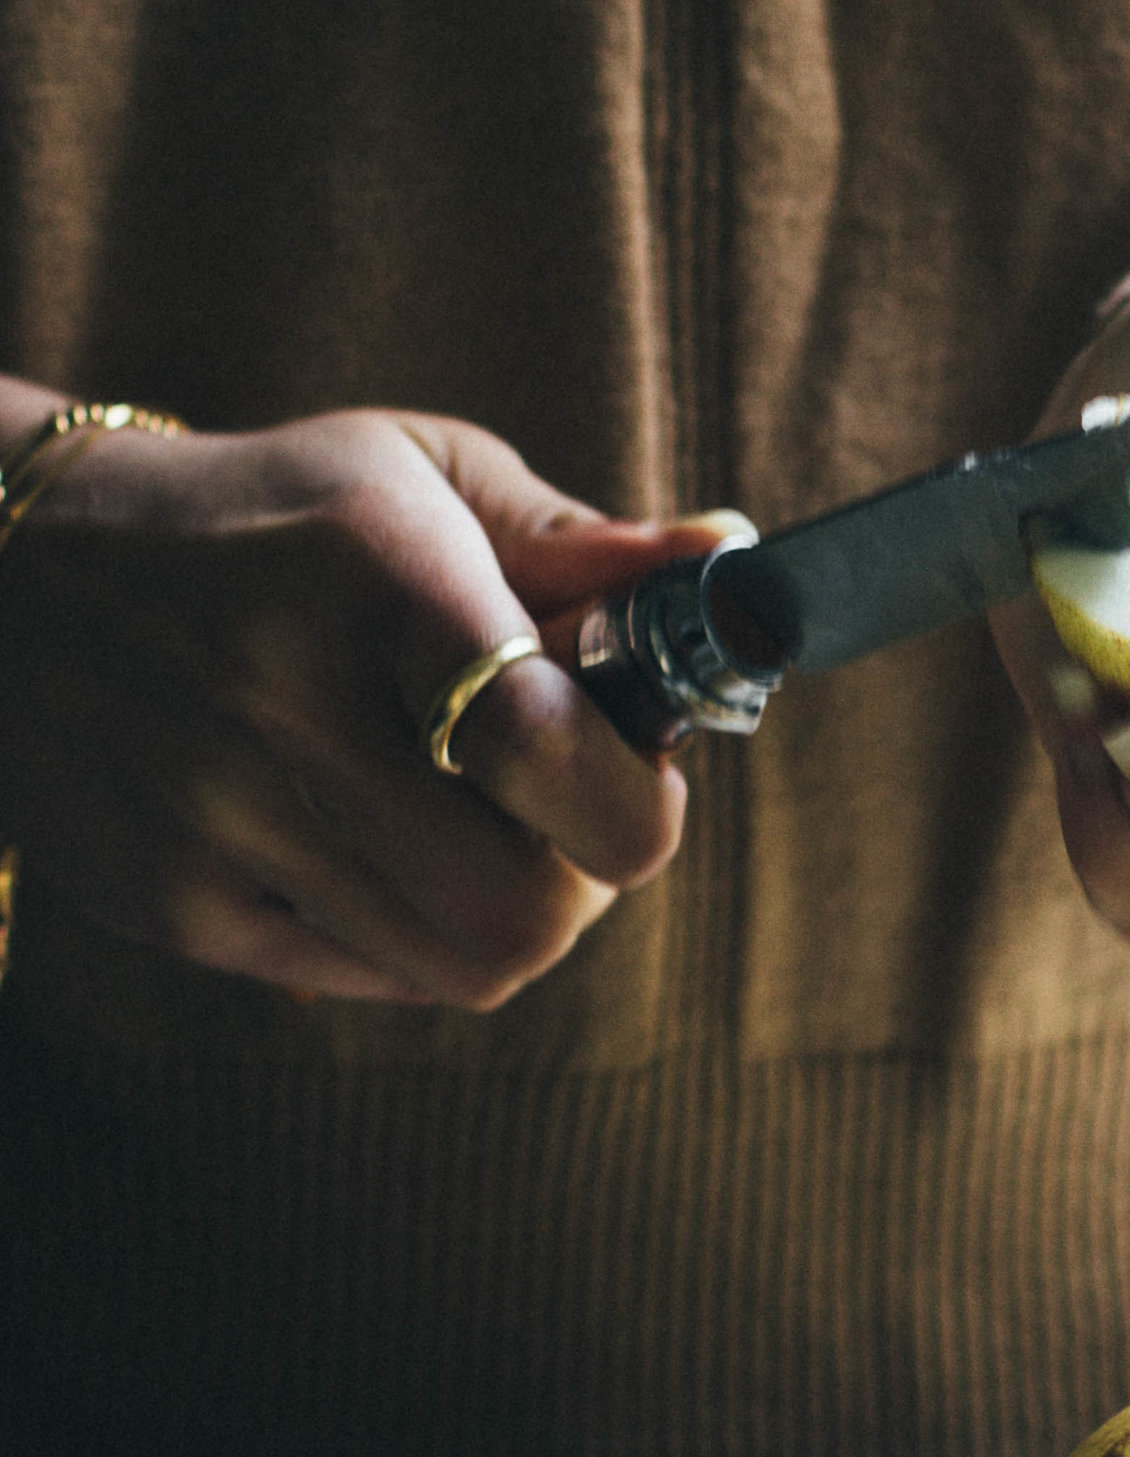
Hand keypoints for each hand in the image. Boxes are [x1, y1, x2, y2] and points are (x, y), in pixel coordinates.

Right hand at [0, 404, 728, 1004]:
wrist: (11, 566)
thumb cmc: (273, 518)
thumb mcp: (416, 479)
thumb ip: (580, 545)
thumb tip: (731, 565)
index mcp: (372, 568)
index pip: (550, 749)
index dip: (636, 796)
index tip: (639, 765)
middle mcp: (277, 696)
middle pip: (528, 908)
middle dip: (588, 875)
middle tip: (568, 815)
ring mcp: (212, 814)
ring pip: (465, 968)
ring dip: (517, 917)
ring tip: (487, 831)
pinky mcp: (170, 901)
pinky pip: (372, 977)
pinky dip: (419, 933)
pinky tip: (385, 846)